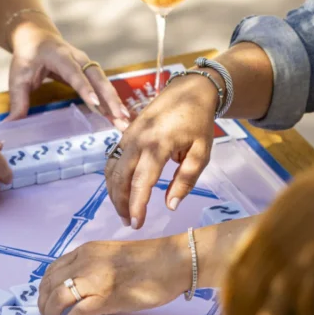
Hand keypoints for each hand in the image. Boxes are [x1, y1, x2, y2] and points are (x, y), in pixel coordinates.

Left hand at [6, 15, 129, 128]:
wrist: (36, 36)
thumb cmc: (27, 56)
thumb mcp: (18, 77)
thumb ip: (17, 100)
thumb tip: (10, 125)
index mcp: (60, 56)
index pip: (74, 72)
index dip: (84, 87)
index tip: (93, 102)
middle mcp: (78, 58)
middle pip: (97, 78)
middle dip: (109, 98)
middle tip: (120, 116)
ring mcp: (87, 64)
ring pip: (104, 83)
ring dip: (115, 101)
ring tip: (124, 120)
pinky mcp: (90, 72)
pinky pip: (103, 87)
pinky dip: (111, 100)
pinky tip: (118, 116)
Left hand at [38, 237, 187, 314]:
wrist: (173, 261)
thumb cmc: (149, 260)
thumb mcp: (111, 255)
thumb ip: (91, 266)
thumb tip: (77, 287)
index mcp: (86, 251)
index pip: (53, 269)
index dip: (44, 287)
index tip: (44, 299)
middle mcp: (86, 263)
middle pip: (50, 285)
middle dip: (43, 303)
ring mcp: (95, 280)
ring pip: (58, 298)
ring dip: (51, 314)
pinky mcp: (107, 298)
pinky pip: (77, 313)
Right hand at [106, 73, 217, 228]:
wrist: (188, 90)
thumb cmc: (198, 122)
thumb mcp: (202, 152)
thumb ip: (186, 180)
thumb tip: (170, 206)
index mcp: (157, 145)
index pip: (141, 182)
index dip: (137, 205)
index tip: (137, 224)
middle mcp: (137, 142)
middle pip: (120, 179)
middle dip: (121, 204)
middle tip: (130, 223)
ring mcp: (127, 137)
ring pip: (111, 171)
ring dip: (114, 194)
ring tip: (124, 212)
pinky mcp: (124, 135)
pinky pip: (112, 161)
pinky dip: (112, 179)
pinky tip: (119, 192)